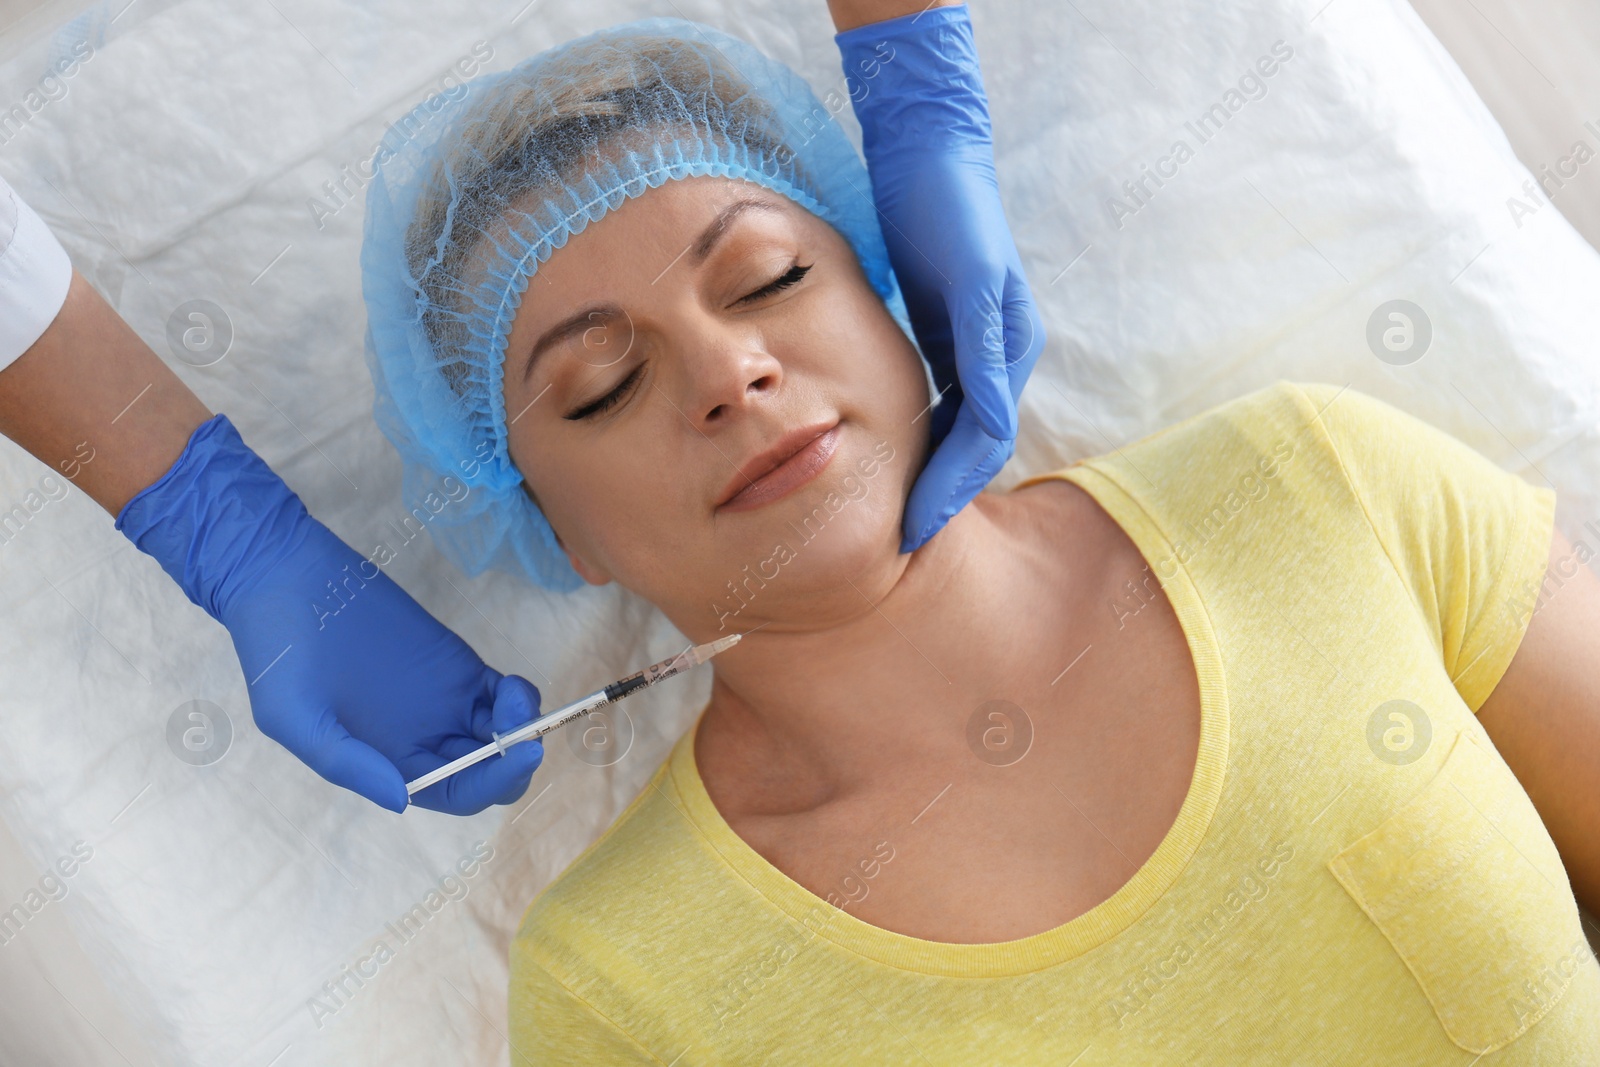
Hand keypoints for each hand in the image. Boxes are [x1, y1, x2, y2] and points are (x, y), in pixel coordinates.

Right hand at [116, 415, 543, 813]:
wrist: (284, 579)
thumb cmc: (277, 653)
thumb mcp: (292, 717)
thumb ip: (345, 762)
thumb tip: (402, 799)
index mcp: (387, 762)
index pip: (456, 793)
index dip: (490, 785)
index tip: (516, 759)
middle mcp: (421, 738)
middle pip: (488, 770)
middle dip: (513, 762)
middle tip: (522, 735)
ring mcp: (442, 700)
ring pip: (500, 733)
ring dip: (520, 727)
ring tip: (511, 698)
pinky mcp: (453, 663)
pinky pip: (497, 693)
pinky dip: (515, 697)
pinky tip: (510, 685)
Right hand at [835, 3, 1044, 551]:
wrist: (926, 152)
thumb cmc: (921, 225)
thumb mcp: (921, 307)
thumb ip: (925, 355)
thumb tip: (898, 409)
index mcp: (991, 354)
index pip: (972, 438)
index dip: (943, 486)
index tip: (909, 526)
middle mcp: (1010, 348)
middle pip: (984, 445)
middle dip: (948, 497)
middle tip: (911, 542)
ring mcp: (1004, 327)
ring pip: (988, 427)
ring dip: (956, 480)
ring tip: (920, 522)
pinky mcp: (989, 302)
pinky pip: (983, 382)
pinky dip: (968, 431)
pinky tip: (942, 466)